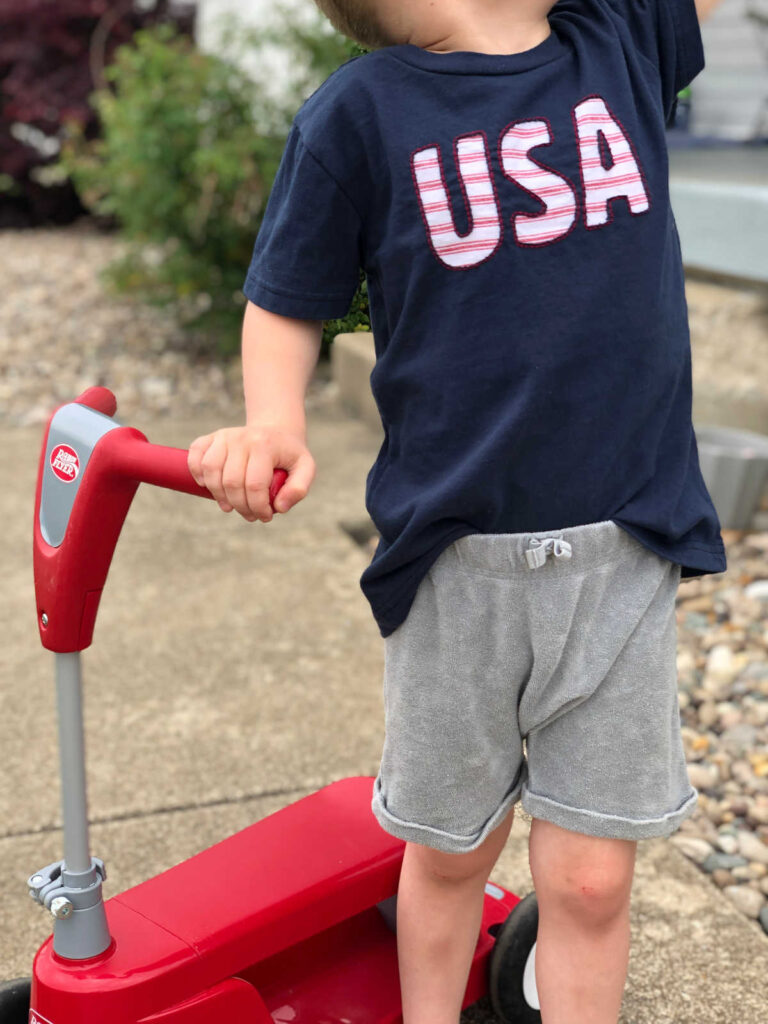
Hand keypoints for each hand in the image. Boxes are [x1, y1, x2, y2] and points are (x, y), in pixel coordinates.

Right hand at [187, 424, 314, 521]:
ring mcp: (224, 436)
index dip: (257, 507)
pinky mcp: (212, 437)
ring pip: (210, 471)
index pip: (255, 485)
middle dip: (240, 506)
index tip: (264, 517)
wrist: (276, 432)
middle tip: (250, 515)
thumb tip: (279, 508)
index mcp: (265, 446)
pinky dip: (196, 473)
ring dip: (218, 495)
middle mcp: (242, 438)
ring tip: (231, 506)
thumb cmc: (289, 455)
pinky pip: (195, 455)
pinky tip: (207, 486)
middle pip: (231, 482)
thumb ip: (298, 489)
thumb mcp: (305, 469)